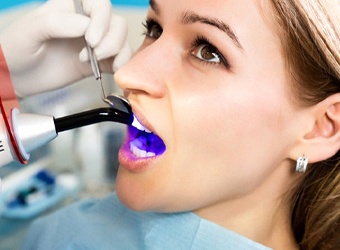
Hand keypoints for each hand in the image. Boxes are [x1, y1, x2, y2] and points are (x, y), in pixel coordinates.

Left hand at [0, 0, 131, 96]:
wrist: (17, 78)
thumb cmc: (18, 50)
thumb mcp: (30, 31)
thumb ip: (56, 23)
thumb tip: (86, 26)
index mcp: (71, 8)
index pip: (100, 5)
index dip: (101, 21)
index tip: (91, 40)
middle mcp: (87, 24)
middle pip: (117, 23)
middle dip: (111, 40)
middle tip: (95, 54)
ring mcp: (95, 44)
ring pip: (122, 40)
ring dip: (117, 52)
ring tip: (96, 62)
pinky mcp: (99, 63)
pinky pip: (120, 60)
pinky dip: (122, 65)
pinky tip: (111, 70)